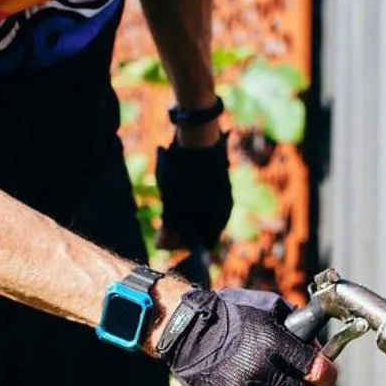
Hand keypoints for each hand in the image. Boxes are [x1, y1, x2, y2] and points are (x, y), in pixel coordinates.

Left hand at [155, 137, 232, 254]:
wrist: (197, 139)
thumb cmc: (185, 177)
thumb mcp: (172, 206)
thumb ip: (169, 229)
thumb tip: (161, 246)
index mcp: (218, 219)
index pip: (203, 245)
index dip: (183, 245)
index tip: (166, 238)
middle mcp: (224, 208)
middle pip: (202, 228)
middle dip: (182, 227)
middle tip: (166, 219)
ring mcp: (223, 193)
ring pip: (202, 212)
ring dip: (185, 212)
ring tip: (170, 200)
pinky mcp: (218, 179)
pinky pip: (204, 197)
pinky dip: (190, 198)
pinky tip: (177, 186)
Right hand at [156, 288, 336, 385]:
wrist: (184, 329)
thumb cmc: (228, 314)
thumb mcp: (266, 308)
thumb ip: (295, 327)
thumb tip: (316, 347)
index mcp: (273, 343)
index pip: (316, 369)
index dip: (326, 374)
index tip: (327, 375)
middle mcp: (259, 370)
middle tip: (303, 384)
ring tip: (271, 385)